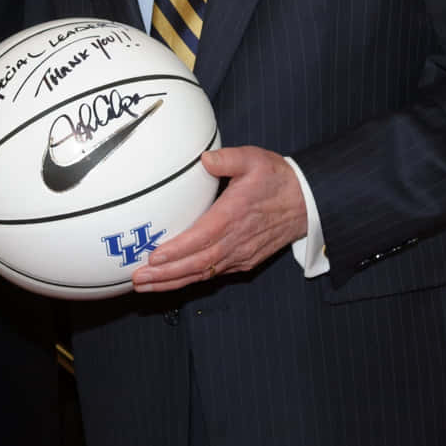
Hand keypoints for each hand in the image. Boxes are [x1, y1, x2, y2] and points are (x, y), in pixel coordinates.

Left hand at [132, 146, 308, 293]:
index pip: (202, 238)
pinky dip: (191, 280)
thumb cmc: (277, 179)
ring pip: (203, 273)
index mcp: (235, 215)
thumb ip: (229, 159)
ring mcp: (240, 254)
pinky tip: (171, 282)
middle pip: (197, 263)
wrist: (307, 202)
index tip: (154, 257)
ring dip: (173, 282)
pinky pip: (213, 274)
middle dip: (165, 275)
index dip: (177, 251)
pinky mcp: (244, 261)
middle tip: (138, 279)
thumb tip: (206, 159)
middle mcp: (236, 240)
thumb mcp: (255, 159)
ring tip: (145, 286)